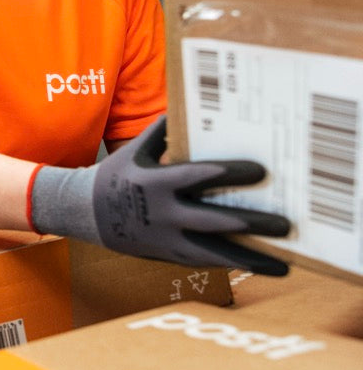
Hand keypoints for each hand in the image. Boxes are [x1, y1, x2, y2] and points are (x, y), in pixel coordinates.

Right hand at [30, 116, 289, 274]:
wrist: (84, 212)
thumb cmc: (116, 174)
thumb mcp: (136, 149)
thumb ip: (163, 130)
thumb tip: (187, 103)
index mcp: (157, 182)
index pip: (200, 176)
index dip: (232, 174)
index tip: (263, 171)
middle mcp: (164, 213)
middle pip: (215, 220)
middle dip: (253, 223)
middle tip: (285, 224)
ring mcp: (165, 238)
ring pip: (214, 253)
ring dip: (250, 258)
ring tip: (282, 264)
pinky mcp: (166, 254)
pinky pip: (204, 261)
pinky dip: (231, 264)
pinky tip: (257, 266)